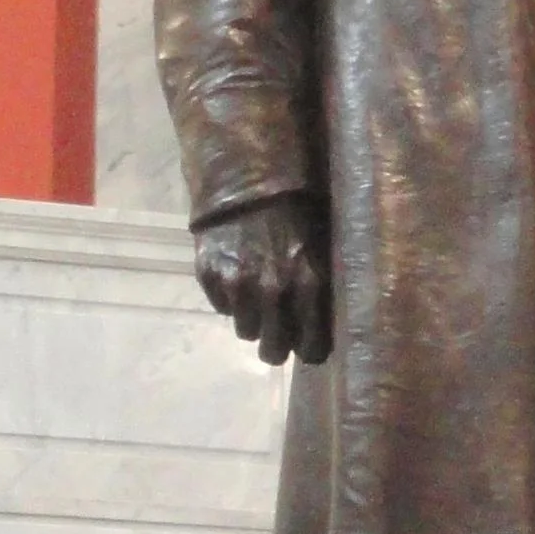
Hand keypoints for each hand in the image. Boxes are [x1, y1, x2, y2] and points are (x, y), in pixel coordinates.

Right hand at [194, 193, 331, 365]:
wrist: (248, 183)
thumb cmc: (295, 215)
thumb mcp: (320, 248)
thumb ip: (320, 288)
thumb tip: (324, 326)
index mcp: (308, 284)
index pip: (312, 346)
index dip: (309, 350)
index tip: (306, 346)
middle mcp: (273, 290)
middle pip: (274, 350)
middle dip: (277, 346)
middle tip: (277, 336)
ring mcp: (238, 285)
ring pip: (246, 332)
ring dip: (252, 320)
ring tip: (255, 297)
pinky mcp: (211, 277)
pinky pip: (222, 308)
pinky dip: (228, 299)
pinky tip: (236, 276)